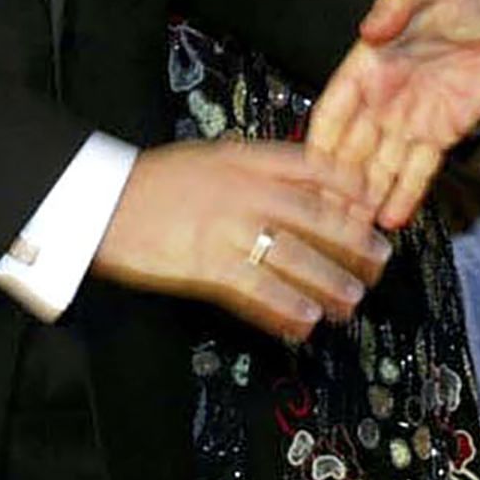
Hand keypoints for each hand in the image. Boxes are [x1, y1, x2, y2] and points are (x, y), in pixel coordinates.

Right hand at [91, 138, 389, 342]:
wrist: (101, 200)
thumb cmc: (154, 181)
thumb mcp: (211, 157)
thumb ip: (256, 168)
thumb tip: (303, 187)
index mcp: (245, 160)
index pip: (312, 167)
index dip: (349, 187)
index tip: (372, 203)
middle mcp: (244, 191)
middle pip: (317, 217)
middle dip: (353, 242)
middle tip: (378, 261)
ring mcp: (227, 229)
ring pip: (296, 258)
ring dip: (330, 283)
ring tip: (350, 301)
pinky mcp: (207, 265)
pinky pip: (258, 290)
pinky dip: (286, 309)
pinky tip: (304, 322)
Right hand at [310, 0, 479, 229]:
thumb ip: (396, 2)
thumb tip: (369, 28)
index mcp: (368, 66)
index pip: (333, 109)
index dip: (319, 141)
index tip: (307, 171)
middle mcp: (382, 99)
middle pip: (351, 148)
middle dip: (336, 183)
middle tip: (323, 217)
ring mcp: (409, 120)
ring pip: (380, 166)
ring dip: (365, 197)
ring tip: (351, 229)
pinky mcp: (440, 135)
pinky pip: (418, 171)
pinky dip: (405, 194)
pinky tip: (391, 220)